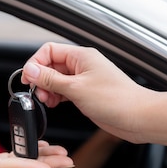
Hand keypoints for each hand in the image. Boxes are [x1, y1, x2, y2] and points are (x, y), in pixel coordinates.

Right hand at [21, 42, 151, 142]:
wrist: (138, 117)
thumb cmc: (117, 100)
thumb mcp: (76, 88)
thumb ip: (51, 79)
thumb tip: (31, 70)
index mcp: (82, 56)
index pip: (49, 51)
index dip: (35, 63)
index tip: (28, 78)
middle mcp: (82, 65)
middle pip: (51, 65)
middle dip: (41, 79)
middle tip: (38, 93)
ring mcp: (84, 79)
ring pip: (56, 79)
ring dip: (48, 90)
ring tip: (47, 101)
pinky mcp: (85, 93)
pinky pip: (64, 90)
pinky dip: (56, 97)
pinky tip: (55, 104)